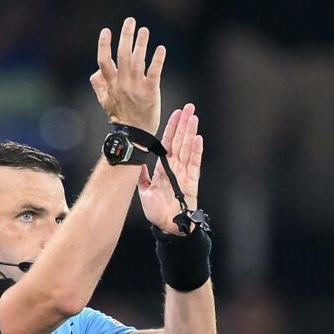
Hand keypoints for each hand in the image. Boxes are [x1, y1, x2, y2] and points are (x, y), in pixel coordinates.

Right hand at [88, 16, 162, 132]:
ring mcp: (137, 88)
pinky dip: (157, 60)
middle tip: (130, 21)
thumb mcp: (105, 101)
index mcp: (111, 84)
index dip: (104, 45)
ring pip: (137, 61)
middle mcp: (123, 84)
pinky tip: (160, 48)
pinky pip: (154, 73)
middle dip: (125, 36)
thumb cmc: (121, 116)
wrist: (134, 134)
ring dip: (140, 43)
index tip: (106, 31)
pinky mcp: (151, 93)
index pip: (104, 61)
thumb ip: (99, 85)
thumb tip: (96, 71)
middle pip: (122, 55)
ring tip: (144, 30)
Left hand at [139, 103, 202, 233]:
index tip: (175, 113)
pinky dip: (196, 151)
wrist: (166, 226)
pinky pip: (194, 163)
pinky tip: (197, 138)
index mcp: (164, 167)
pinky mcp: (191, 182)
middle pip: (180, 141)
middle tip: (189, 107)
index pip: (168, 142)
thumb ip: (141, 175)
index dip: (172, 127)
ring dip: (191, 132)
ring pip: (188, 148)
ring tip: (193, 117)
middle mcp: (175, 167)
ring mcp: (184, 173)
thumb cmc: (156, 211)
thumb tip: (135, 162)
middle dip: (184, 123)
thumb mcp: (143, 190)